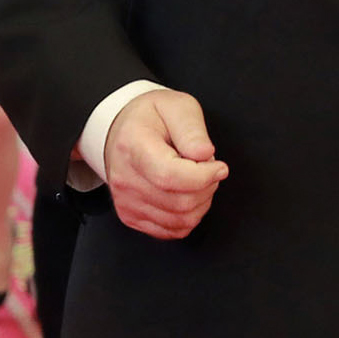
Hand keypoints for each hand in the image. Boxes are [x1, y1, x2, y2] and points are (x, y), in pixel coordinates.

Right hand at [103, 90, 227, 239]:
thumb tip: (204, 154)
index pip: (170, 176)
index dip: (204, 176)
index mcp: (133, 146)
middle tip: (207, 168)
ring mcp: (126, 201)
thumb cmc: (150, 118)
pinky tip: (185, 194)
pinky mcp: (130, 216)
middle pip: (181, 202)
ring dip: (200, 203)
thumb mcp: (176, 106)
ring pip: (181, 220)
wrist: (120, 132)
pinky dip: (189, 216)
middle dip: (207, 187)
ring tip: (195, 179)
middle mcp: (124, 178)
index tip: (219, 166)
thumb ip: (192, 129)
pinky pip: (173, 231)